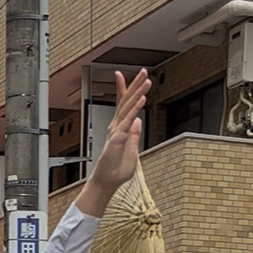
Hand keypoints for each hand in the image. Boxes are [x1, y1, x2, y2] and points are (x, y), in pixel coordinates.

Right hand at [80, 69, 151, 214]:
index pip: (125, 106)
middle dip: (135, 84)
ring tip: (146, 79)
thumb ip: (134, 135)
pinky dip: (136, 108)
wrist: (106, 181)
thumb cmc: (116, 170)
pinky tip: (142, 98)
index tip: (134, 78)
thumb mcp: (131, 150)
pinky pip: (128, 120)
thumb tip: (138, 121)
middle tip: (143, 71)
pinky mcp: (118, 138)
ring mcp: (117, 131)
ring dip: (138, 91)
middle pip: (126, 101)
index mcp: (120, 128)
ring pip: (128, 106)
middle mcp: (117, 126)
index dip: (128, 90)